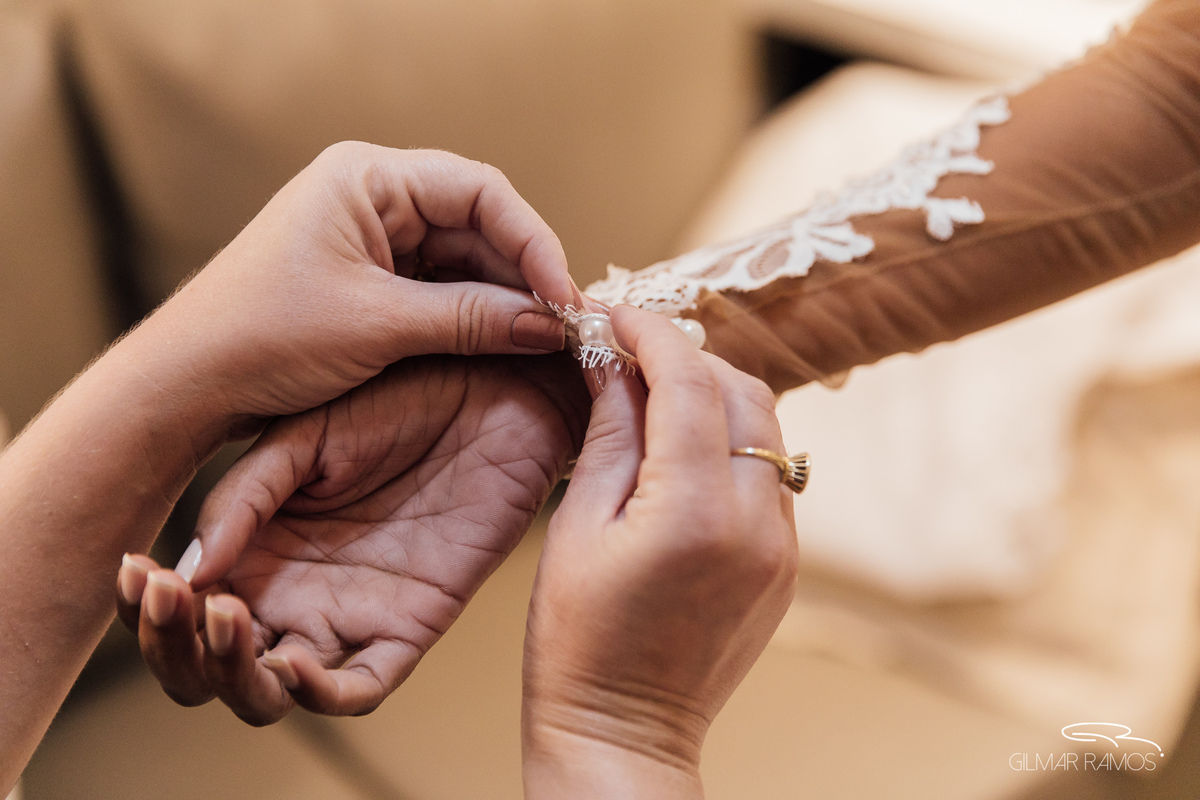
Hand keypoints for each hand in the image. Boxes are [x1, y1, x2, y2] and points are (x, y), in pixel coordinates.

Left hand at [110, 142, 579, 458]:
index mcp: (367, 179)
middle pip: (477, 223)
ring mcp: (372, 237)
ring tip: (540, 338)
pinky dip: (472, 313)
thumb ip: (470, 320)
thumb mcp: (378, 327)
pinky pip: (439, 285)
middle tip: (562, 325)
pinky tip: (502, 340)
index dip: (532, 241)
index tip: (562, 296)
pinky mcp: (370, 277)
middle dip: (522, 274)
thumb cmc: (262, 338)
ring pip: (463, 258)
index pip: (479, 191)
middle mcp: (373, 197)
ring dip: (501, 297)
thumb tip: (549, 325)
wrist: (189, 384)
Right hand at [118, 352, 587, 723]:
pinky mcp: (411, 625)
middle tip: (173, 602)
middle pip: (210, 665)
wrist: (492, 386)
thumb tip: (190, 571)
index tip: (138, 575)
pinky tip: (295, 663)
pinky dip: (322, 694)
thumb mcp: (305, 430)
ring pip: (271, 690)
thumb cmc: (398, 394)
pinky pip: (360, 687)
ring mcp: (349, 613)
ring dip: (235, 676)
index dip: (149, 607)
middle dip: (176, 650)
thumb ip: (247, 496)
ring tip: (229, 619)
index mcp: (255, 543)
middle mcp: (293, 589)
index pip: (180, 607)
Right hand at [522, 306, 798, 798]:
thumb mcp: (577, 525)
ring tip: (653, 393)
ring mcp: (781, 544)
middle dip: (688, 357)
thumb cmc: (578, 640)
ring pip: (764, 429)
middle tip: (630, 349)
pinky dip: (730, 442)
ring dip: (714, 395)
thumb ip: (609, 431)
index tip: (616, 314)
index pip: (690, 380)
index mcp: (695, 511)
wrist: (624, 730)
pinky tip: (682, 448)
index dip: (652, 333)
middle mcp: (756, 521)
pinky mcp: (786, 562)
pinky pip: (768, 473)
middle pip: (742, 391)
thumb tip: (614, 361)